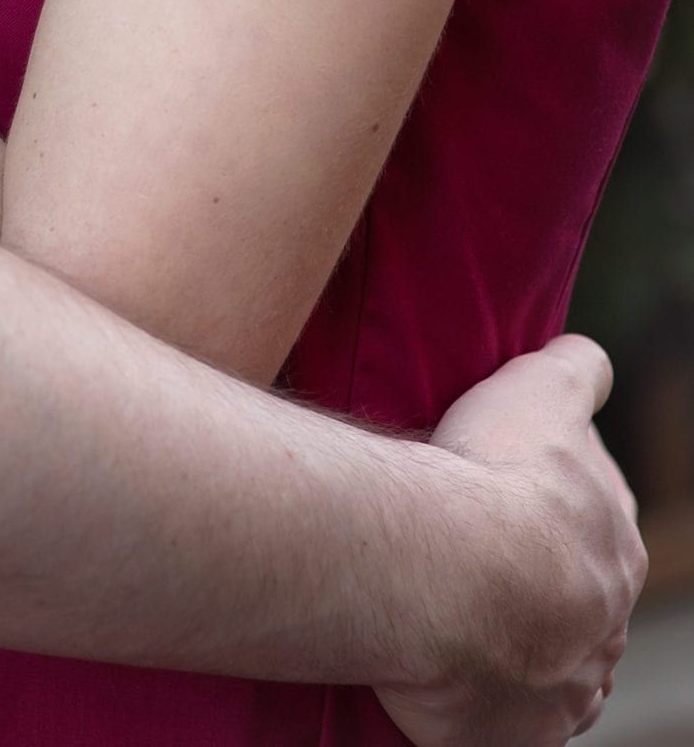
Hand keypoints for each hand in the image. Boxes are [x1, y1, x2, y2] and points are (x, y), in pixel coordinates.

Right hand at [380, 337, 642, 746]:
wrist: (454, 573)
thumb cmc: (496, 475)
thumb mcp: (541, 390)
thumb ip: (575, 371)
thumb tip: (589, 361)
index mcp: (617, 543)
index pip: (597, 519)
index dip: (552, 502)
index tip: (508, 488)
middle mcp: (606, 619)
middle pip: (579, 597)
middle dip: (542, 581)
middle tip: (479, 552)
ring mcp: (570, 683)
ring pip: (556, 663)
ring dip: (522, 645)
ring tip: (464, 616)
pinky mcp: (525, 733)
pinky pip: (516, 721)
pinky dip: (495, 701)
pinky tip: (462, 671)